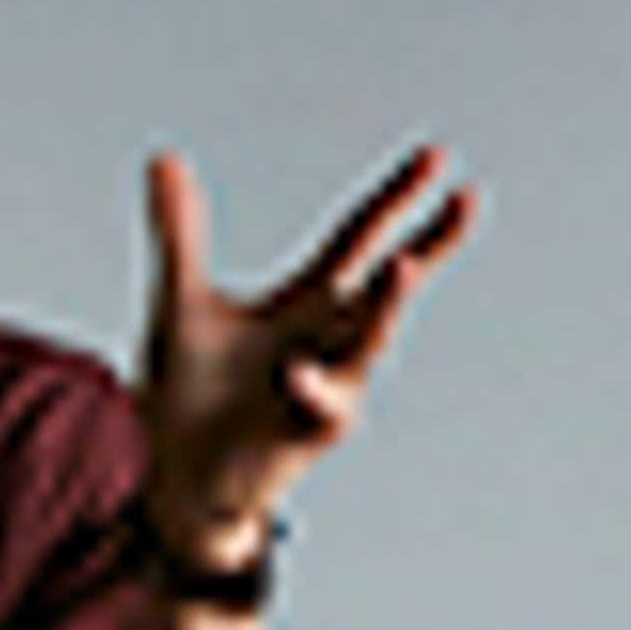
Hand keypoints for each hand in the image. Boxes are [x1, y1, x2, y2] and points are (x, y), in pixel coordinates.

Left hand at [138, 143, 475, 562]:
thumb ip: (178, 233)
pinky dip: (314, 387)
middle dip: (431, 242)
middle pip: (394, 282)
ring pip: (371, 341)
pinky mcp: (310, 435)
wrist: (173, 473)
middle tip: (467, 200)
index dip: (397, 197)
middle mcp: (332, 338)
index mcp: (309, 299)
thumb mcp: (179, 301)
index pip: (362, 236)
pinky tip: (295, 373)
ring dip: (387, 306)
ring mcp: (329, 386)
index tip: (436, 156)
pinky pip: (325, 406)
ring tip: (403, 264)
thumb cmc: (188, 387)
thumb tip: (163, 159)